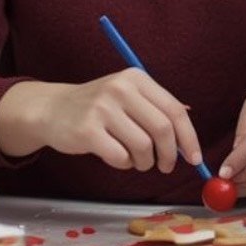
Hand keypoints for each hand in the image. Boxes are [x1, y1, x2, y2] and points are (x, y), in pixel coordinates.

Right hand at [20, 70, 202, 173]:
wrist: (52, 109)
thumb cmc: (96, 107)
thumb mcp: (127, 96)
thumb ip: (156, 109)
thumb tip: (188, 134)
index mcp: (136, 78)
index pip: (174, 110)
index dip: (189, 137)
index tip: (194, 158)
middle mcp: (120, 88)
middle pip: (162, 129)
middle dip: (170, 155)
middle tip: (165, 166)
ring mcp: (102, 108)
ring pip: (143, 147)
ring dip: (144, 162)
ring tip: (135, 160)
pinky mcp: (88, 130)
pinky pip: (120, 157)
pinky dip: (123, 164)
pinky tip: (115, 157)